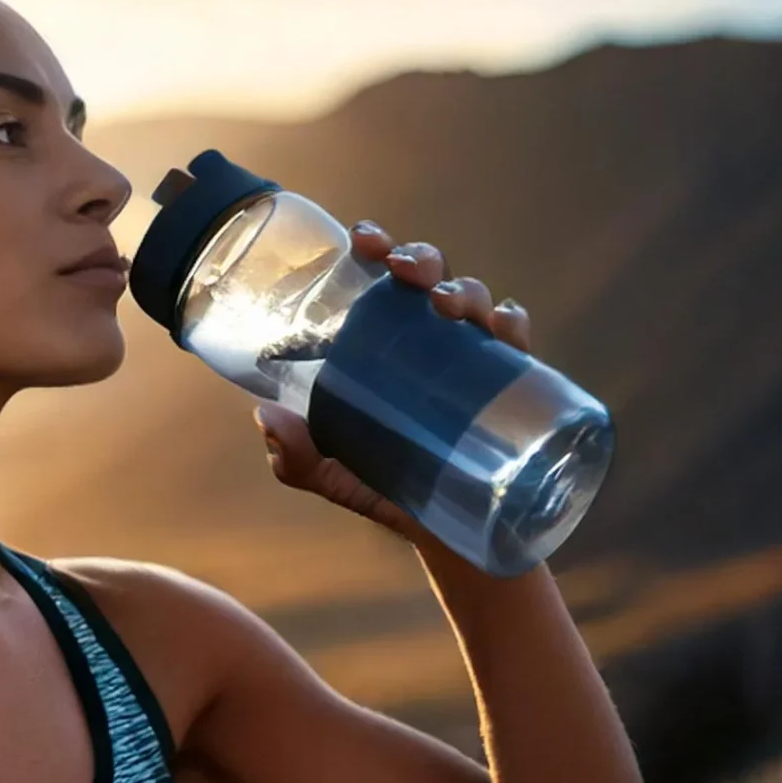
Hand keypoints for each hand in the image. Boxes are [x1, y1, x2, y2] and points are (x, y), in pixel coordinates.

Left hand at [254, 221, 533, 543]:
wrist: (448, 542)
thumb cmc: (388, 493)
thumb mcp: (336, 476)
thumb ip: (298, 457)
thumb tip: (264, 417)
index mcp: (388, 346)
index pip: (383, 282)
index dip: (377, 248)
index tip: (361, 240)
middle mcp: (432, 342)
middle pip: (431, 279)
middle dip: (421, 259)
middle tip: (403, 270)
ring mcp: (474, 362)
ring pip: (474, 302)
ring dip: (463, 289)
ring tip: (445, 306)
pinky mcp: (514, 391)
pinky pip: (517, 345)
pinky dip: (513, 325)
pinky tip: (503, 326)